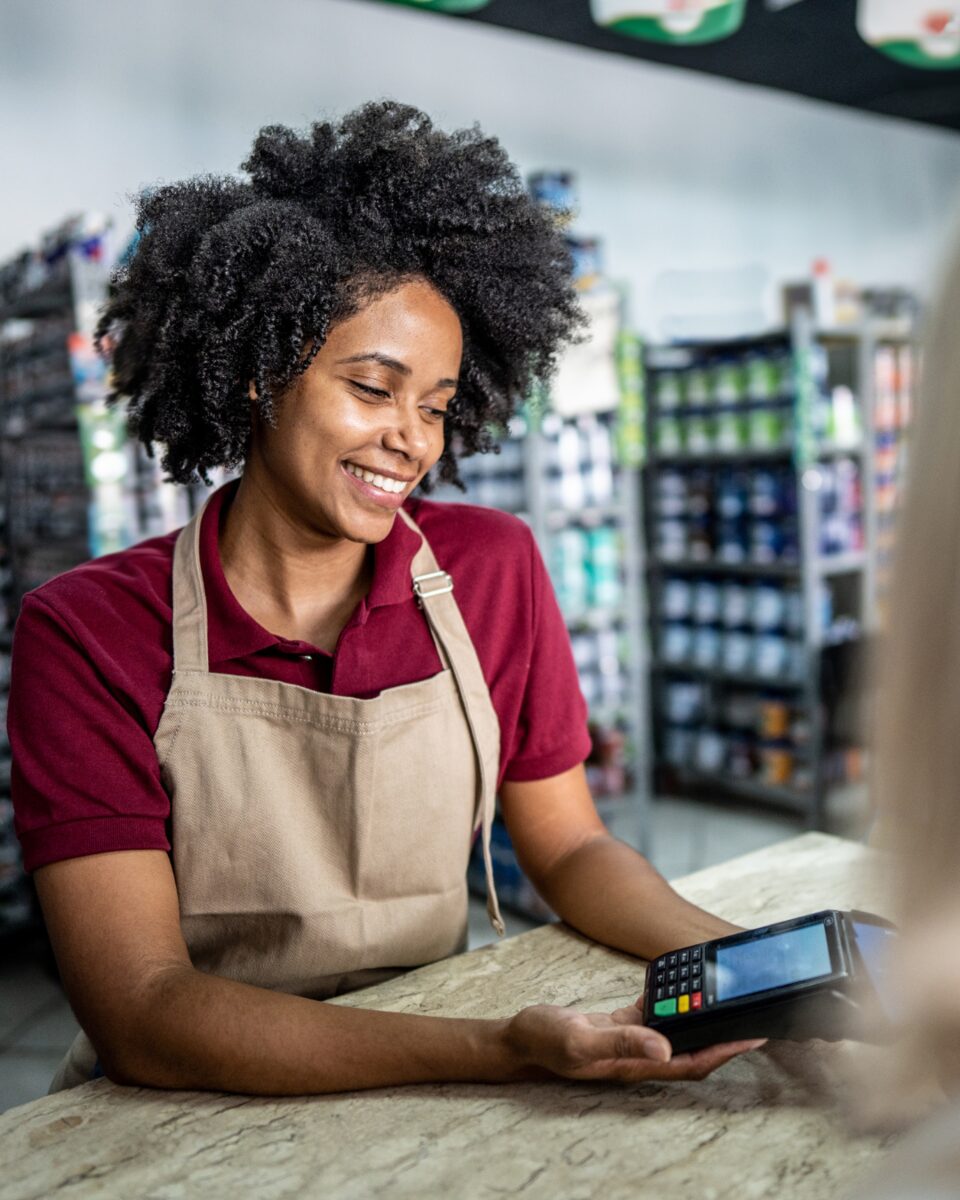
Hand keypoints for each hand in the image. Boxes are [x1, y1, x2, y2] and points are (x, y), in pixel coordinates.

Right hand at [504, 1003, 765, 1083]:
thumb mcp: (579, 1039)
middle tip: (754, 1015)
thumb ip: (621, 1042)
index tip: (756, 1036)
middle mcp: (639, 1056)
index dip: (727, 1051)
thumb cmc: (545, 1041)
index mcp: (635, 1064)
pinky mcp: (619, 1027)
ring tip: (727, 999)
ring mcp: (630, 1042)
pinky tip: (677, 986)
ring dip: (702, 1019)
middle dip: (726, 1038)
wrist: (519, 1038)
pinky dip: (670, 1003)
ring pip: (678, 1033)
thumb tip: (665, 1045)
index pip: (693, 1061)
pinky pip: (654, 1016)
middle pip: (694, 1050)